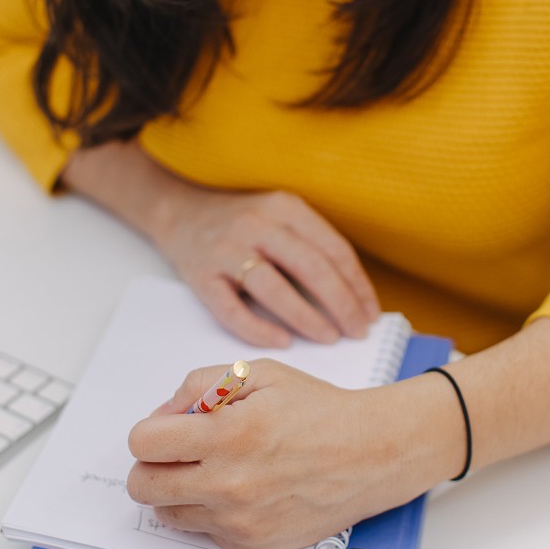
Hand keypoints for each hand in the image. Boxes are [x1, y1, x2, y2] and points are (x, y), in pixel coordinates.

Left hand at [126, 361, 452, 548]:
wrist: (372, 455)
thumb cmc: (317, 409)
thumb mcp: (259, 373)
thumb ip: (200, 385)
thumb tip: (162, 415)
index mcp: (229, 434)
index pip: (143, 443)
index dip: (152, 430)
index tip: (171, 427)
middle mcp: (229, 484)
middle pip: (143, 487)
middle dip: (153, 465)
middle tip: (181, 452)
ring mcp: (239, 522)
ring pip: (167, 514)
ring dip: (179, 491)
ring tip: (214, 470)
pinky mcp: (251, 547)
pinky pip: (204, 533)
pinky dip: (212, 513)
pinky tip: (244, 491)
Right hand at [152, 184, 380, 346]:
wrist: (179, 213)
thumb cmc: (243, 224)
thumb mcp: (280, 218)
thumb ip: (311, 246)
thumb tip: (354, 296)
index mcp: (285, 207)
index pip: (332, 248)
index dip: (357, 284)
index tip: (370, 312)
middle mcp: (257, 224)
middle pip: (310, 266)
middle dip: (341, 303)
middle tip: (357, 332)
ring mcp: (226, 250)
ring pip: (273, 287)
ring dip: (306, 317)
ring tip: (329, 338)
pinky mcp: (201, 276)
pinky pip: (232, 309)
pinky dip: (258, 328)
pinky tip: (282, 341)